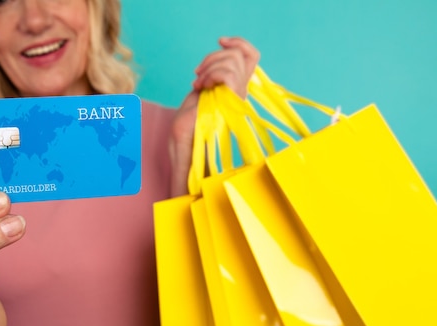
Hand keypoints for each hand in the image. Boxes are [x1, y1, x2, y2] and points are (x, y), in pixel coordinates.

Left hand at [169, 37, 259, 195]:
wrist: (186, 170)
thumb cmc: (187, 144)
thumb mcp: (193, 108)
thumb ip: (207, 89)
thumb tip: (216, 70)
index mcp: (233, 96)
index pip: (250, 58)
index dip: (238, 44)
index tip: (219, 44)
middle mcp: (239, 98)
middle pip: (241, 57)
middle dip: (215, 58)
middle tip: (198, 78)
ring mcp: (236, 104)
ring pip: (235, 64)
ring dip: (211, 67)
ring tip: (199, 85)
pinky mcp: (229, 109)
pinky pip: (230, 78)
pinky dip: (214, 74)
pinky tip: (201, 87)